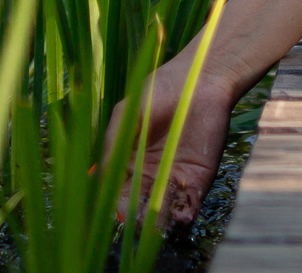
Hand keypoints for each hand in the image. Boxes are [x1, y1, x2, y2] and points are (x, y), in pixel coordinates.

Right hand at [108, 50, 235, 228]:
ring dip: (161, 221)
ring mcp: (174, 179)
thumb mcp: (128, 114)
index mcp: (129, 162)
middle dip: (140, 218)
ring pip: (163, 210)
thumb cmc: (160, 91)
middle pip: (140, 206)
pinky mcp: (199, 179)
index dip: (117, 203)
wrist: (202, 78)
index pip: (118, 192)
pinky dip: (186, 215)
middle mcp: (149, 176)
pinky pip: (190, 204)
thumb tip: (99, 177)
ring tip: (161, 222)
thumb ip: (113, 144)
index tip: (119, 209)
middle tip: (143, 220)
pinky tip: (182, 216)